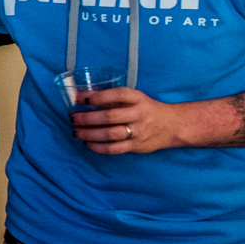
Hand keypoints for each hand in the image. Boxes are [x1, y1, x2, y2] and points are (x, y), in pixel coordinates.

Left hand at [67, 87, 188, 153]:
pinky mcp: (136, 146)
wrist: (171, 126)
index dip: (99, 96)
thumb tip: (81, 96)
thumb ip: (112, 98)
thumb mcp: (134, 98)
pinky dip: (98, 147)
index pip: (118, 95)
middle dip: (88, 118)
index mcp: (139, 99)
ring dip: (89, 133)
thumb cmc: (146, 109)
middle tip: (73, 117)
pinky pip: (114, 149)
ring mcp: (138, 132)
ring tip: (76, 131)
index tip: (82, 98)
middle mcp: (139, 114)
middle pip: (110, 117)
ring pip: (110, 134)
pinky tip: (87, 143)